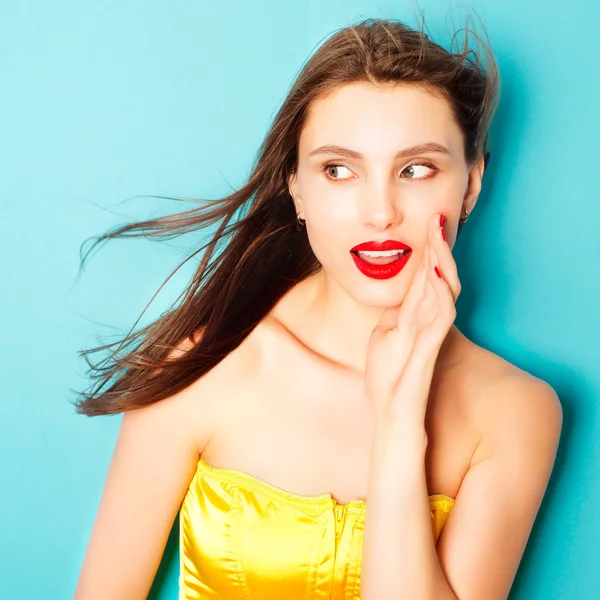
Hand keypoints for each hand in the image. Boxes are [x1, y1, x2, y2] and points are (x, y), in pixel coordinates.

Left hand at [364, 212, 460, 423]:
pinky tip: (438, 275)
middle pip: (440, 277)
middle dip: (439, 247)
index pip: (426, 276)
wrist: (391, 411)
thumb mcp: (384, 334)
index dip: (428, 250)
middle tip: (439, 218)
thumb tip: (398, 292)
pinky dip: (441, 295)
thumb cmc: (389, 375)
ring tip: (440, 236)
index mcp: (416, 315)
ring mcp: (431, 333)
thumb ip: (395, 312)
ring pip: (445, 290)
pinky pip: (441, 317)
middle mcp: (427, 319)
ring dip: (443, 263)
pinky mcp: (430, 348)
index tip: (428, 223)